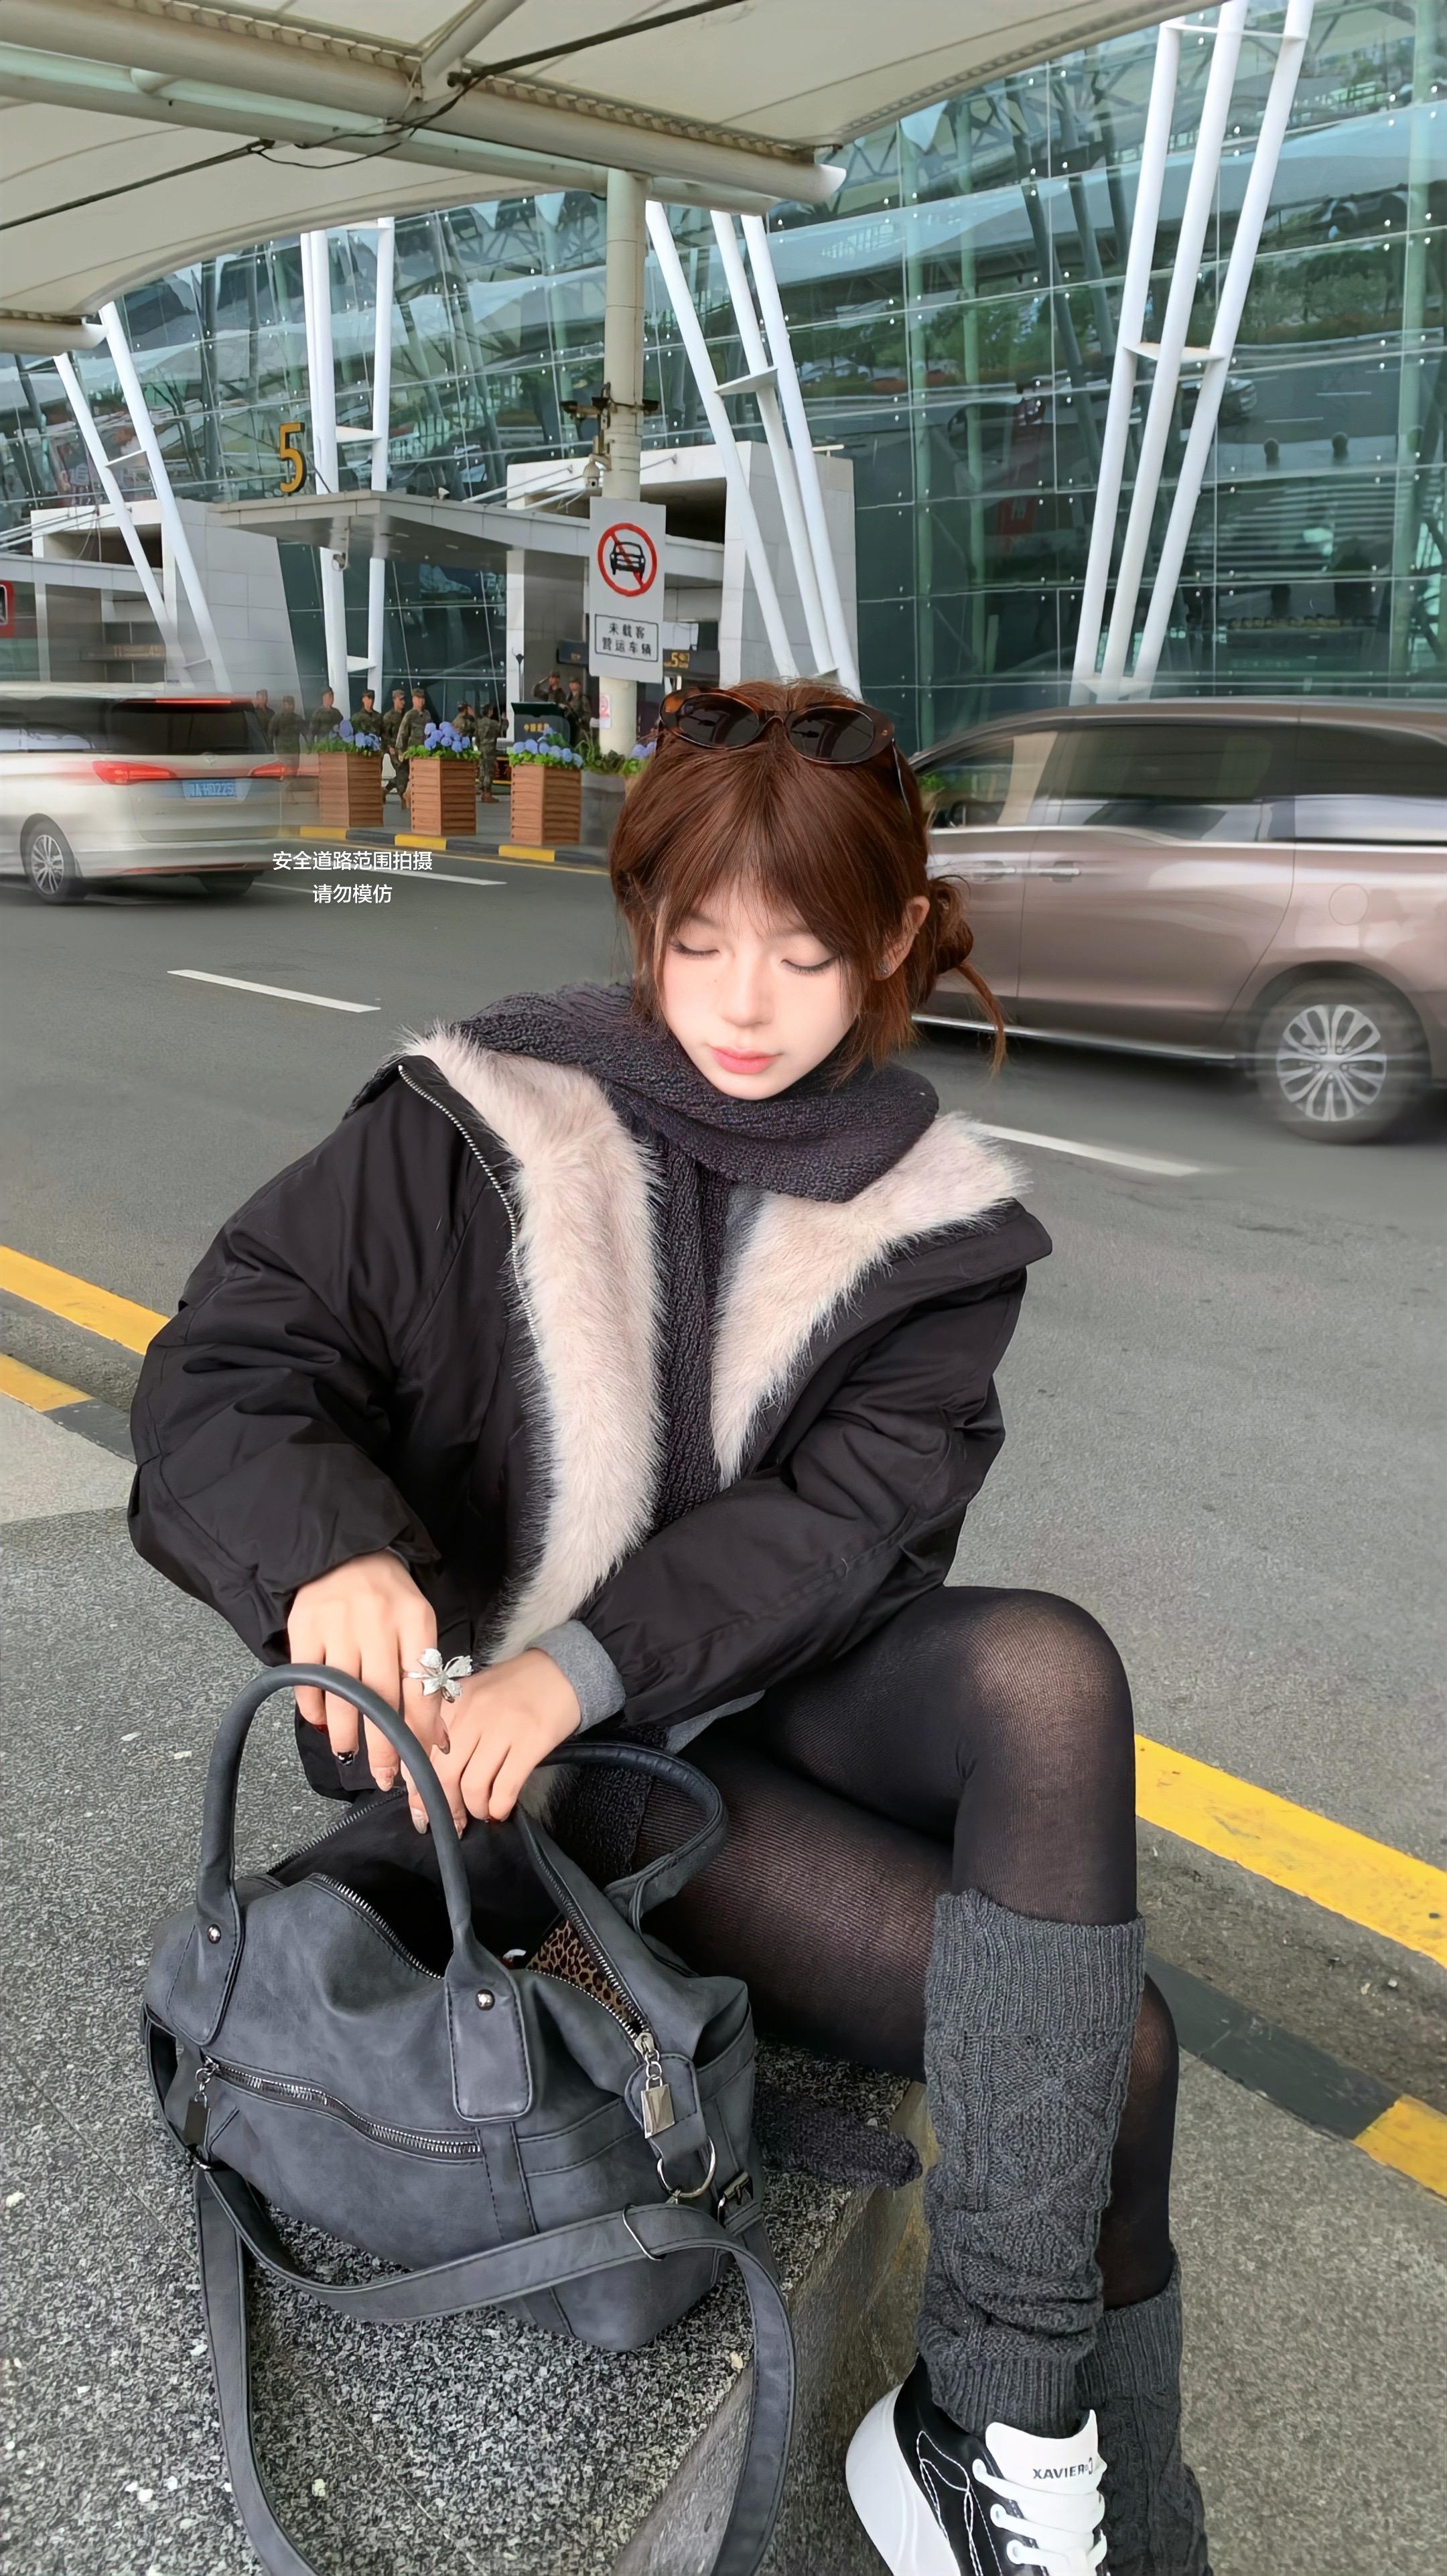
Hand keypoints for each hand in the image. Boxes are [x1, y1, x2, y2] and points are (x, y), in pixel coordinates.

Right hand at [286, 1550, 447, 1793]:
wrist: (342, 1551)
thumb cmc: (388, 1598)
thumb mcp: (417, 1626)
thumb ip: (426, 1679)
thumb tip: (437, 1740)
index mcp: (415, 1621)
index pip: (422, 1688)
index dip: (421, 1732)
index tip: (419, 1764)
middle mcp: (378, 1622)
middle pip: (382, 1698)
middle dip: (384, 1746)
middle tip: (383, 1777)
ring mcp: (338, 1624)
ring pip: (343, 1695)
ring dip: (346, 1734)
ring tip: (349, 1756)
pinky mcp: (305, 1627)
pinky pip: (309, 1681)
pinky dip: (315, 1708)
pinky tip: (322, 1723)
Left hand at [418, 1651, 580, 1835]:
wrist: (562, 1670)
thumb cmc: (515, 1687)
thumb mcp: (474, 1696)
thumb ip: (450, 1726)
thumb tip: (429, 1774)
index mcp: (453, 1702)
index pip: (422, 1753)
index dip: (417, 1789)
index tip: (420, 1810)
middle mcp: (472, 1713)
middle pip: (444, 1774)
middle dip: (445, 1807)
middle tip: (453, 1823)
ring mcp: (502, 1727)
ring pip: (473, 1785)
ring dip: (475, 1809)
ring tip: (482, 1813)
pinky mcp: (531, 1741)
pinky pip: (506, 1786)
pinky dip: (499, 1806)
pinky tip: (501, 1810)